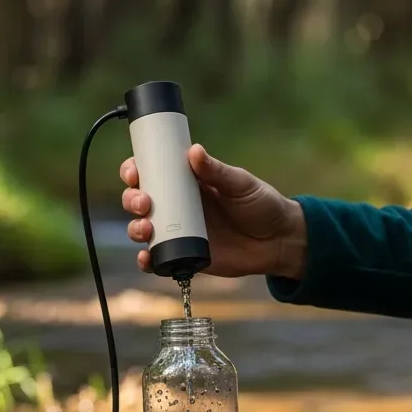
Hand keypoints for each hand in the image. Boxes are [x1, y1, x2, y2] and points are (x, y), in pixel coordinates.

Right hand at [120, 144, 306, 278]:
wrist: (279, 241)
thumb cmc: (262, 205)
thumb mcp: (241, 184)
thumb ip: (218, 171)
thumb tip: (194, 151)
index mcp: (187, 182)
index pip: (152, 172)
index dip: (135, 171)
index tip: (134, 172)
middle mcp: (177, 206)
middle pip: (140, 200)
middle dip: (132, 200)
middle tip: (144, 202)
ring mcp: (178, 232)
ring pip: (143, 228)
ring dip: (135, 228)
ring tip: (146, 228)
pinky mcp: (185, 256)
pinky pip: (158, 259)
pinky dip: (147, 260)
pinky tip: (147, 256)